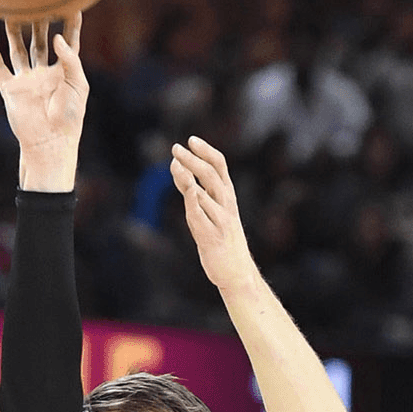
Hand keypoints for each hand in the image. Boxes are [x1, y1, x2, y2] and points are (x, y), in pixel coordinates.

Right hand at [0, 15, 87, 190]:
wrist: (50, 141)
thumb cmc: (70, 117)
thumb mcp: (77, 85)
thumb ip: (69, 59)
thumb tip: (56, 37)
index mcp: (64, 72)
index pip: (69, 42)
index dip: (70, 24)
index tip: (72, 3)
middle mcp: (44, 72)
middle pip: (39, 41)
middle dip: (38, 22)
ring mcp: (26, 80)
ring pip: (18, 49)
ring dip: (15, 31)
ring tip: (12, 9)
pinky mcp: (10, 88)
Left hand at [171, 136, 257, 291]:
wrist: (236, 272)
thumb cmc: (221, 238)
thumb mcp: (209, 210)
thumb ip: (193, 190)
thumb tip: (178, 166)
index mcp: (227, 195)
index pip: (220, 166)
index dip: (206, 151)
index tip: (191, 139)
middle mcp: (226, 205)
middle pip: (212, 175)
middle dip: (194, 160)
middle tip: (176, 148)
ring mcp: (220, 220)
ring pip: (206, 193)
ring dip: (189, 178)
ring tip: (175, 165)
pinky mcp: (211, 237)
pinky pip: (201, 217)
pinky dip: (194, 203)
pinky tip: (188, 192)